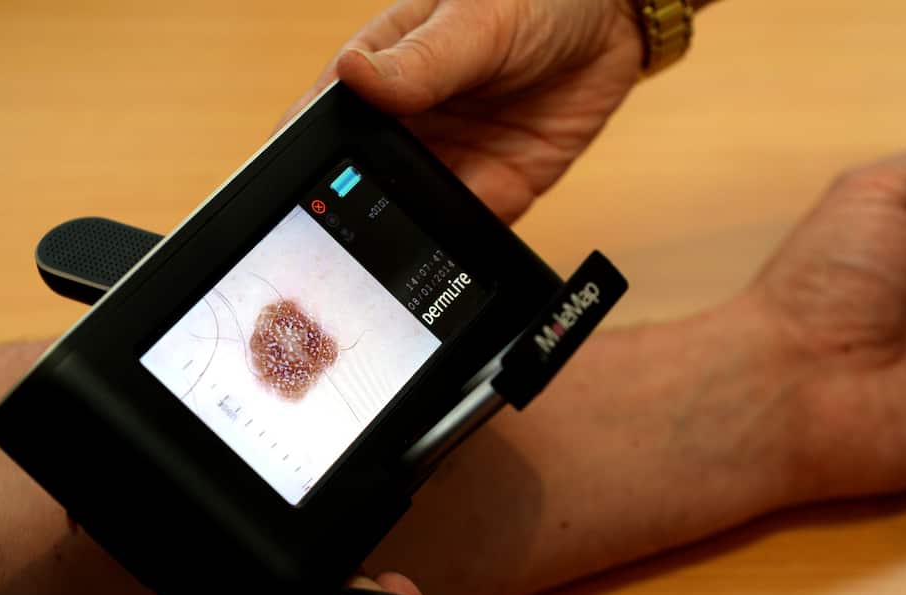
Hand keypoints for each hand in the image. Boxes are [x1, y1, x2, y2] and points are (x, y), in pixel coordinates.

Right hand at [282, 0, 644, 222]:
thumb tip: (353, 76)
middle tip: (346, 247)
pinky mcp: (495, 190)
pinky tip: (452, 258)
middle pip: (357, 184)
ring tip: (400, 259)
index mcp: (378, 70)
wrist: (615, 20)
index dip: (297, 161)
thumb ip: (421, 60)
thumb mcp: (475, 19)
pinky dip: (458, 250)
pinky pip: (467, 232)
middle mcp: (406, 124)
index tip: (291, 197)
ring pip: (408, 217)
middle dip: (350, 217)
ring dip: (403, 240)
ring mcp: (449, 161)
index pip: (319, 122)